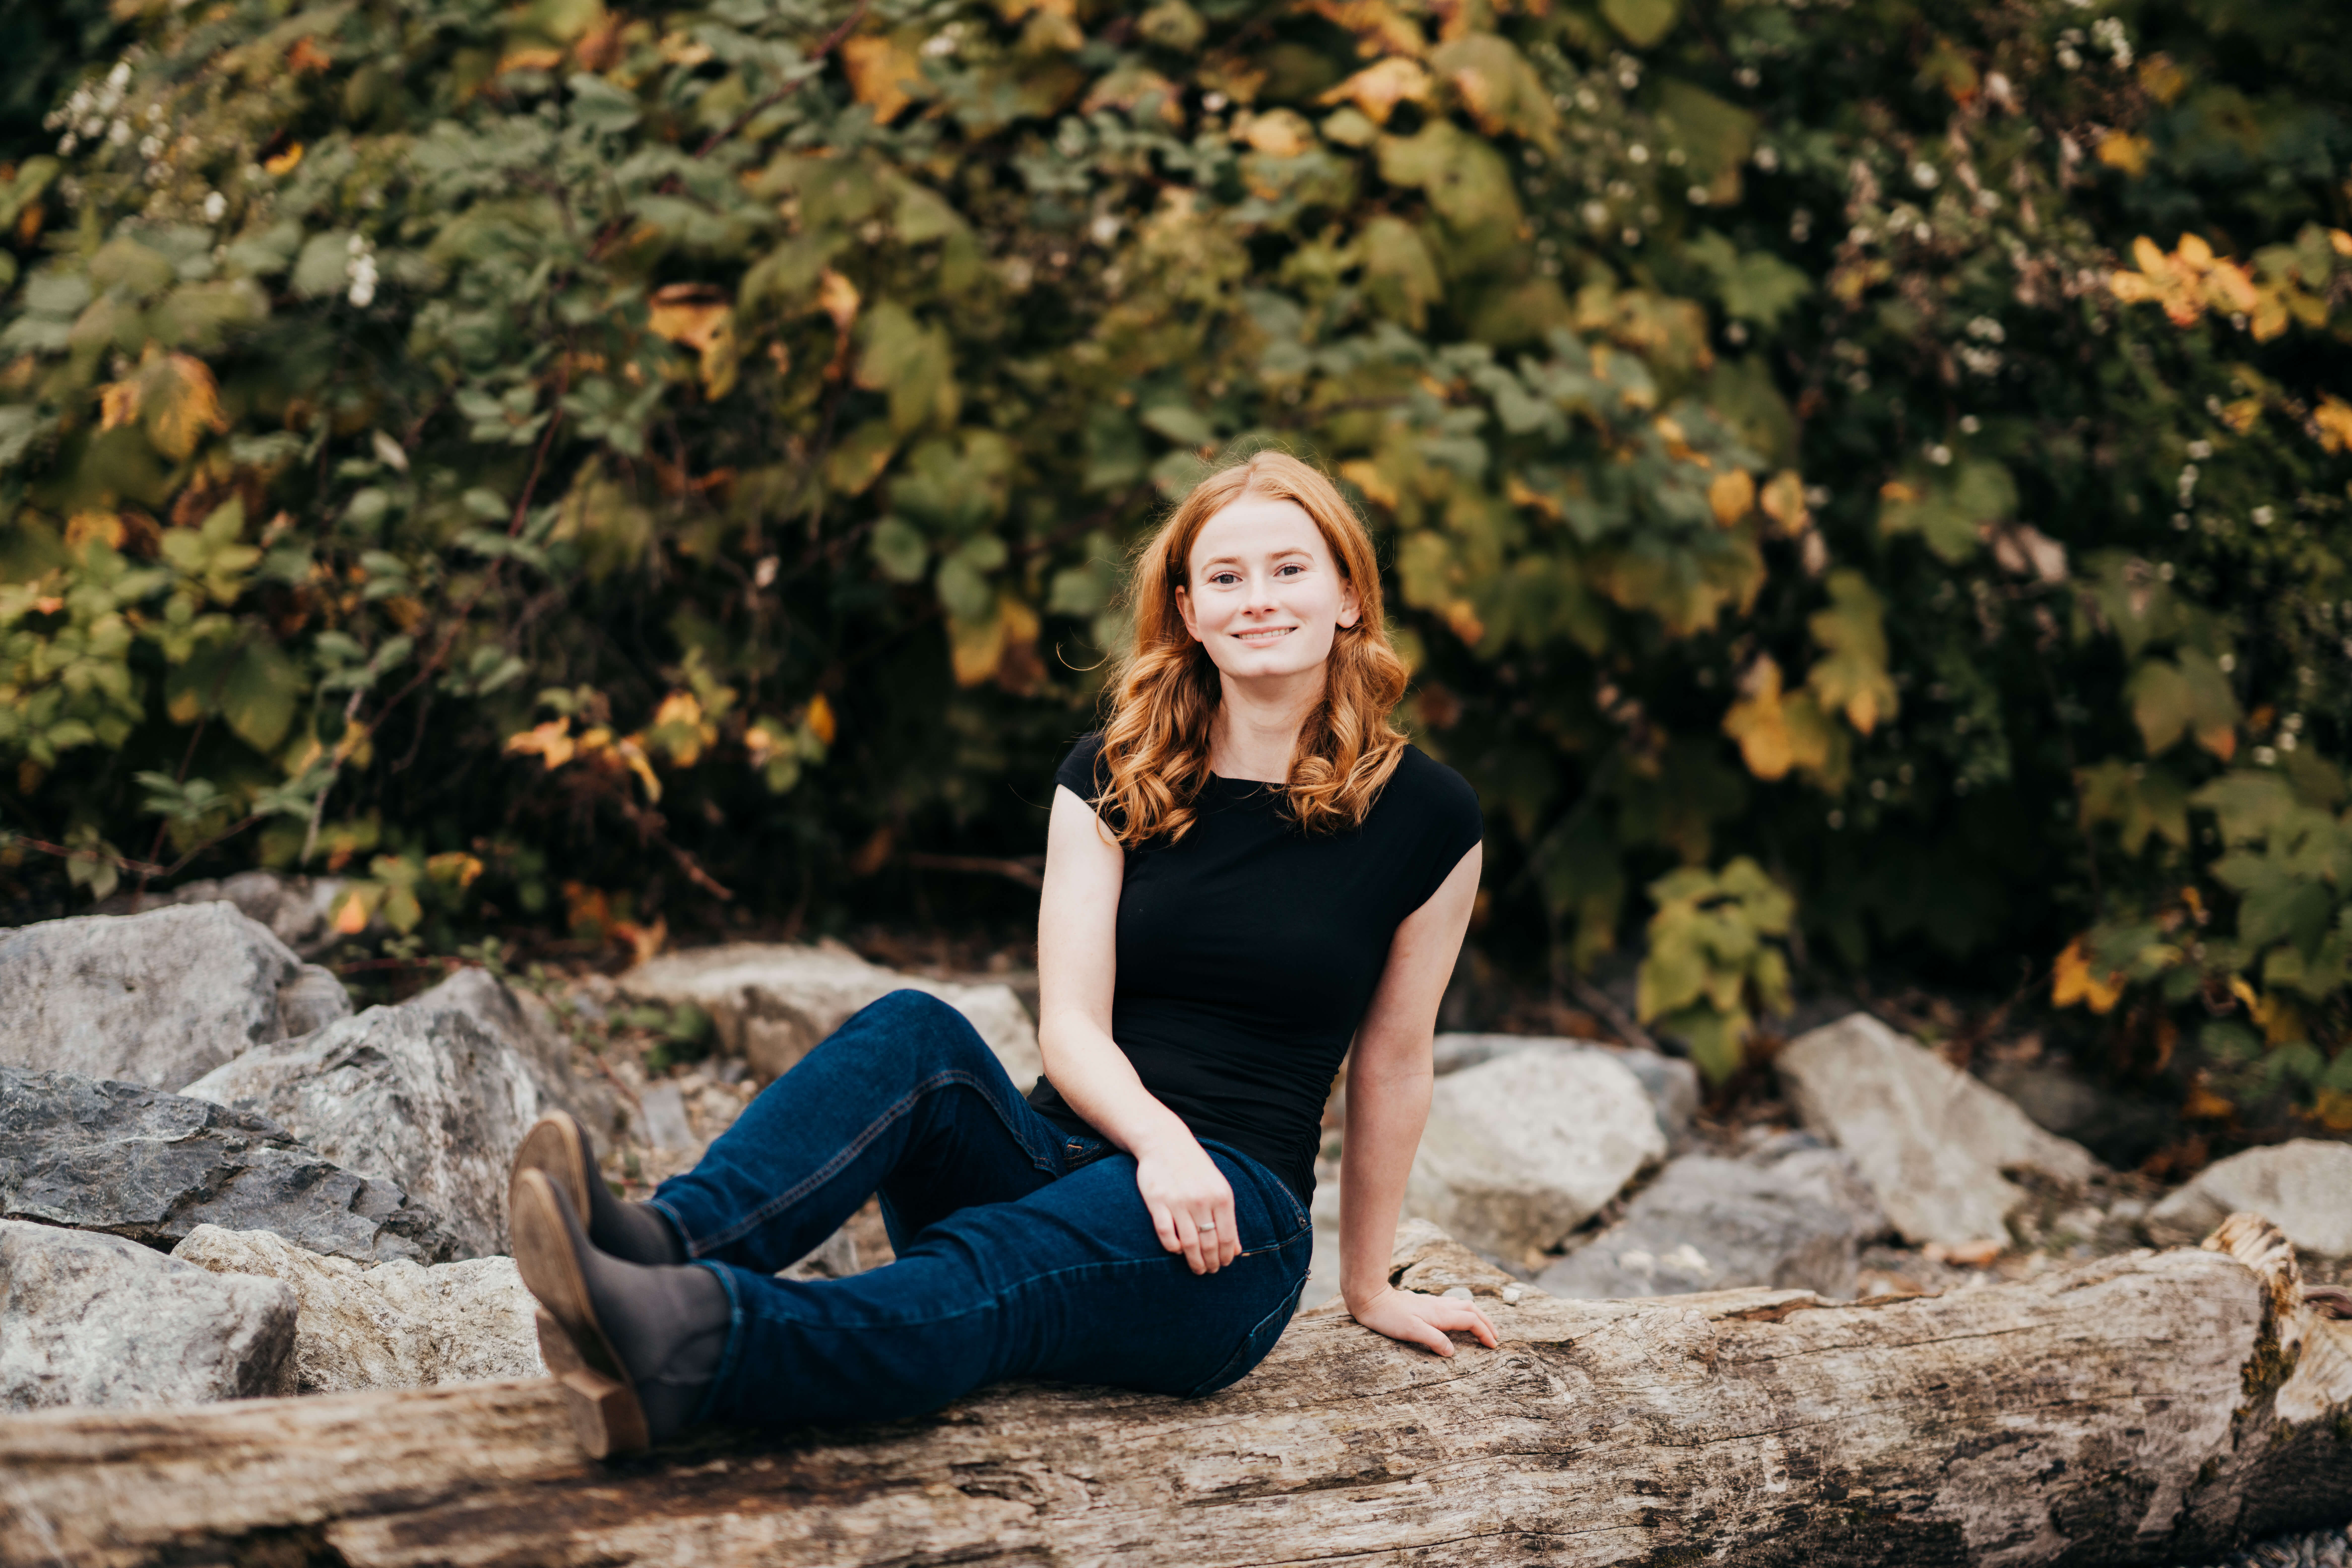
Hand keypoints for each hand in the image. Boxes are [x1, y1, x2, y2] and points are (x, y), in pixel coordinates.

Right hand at [1132, 1135, 1239, 1273]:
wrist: (1165, 1142)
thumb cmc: (1195, 1168)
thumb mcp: (1218, 1188)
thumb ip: (1228, 1218)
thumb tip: (1238, 1250)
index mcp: (1221, 1196)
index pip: (1227, 1237)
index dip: (1226, 1256)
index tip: (1224, 1265)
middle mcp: (1202, 1200)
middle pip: (1209, 1243)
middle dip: (1211, 1262)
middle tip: (1209, 1271)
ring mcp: (1178, 1202)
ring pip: (1189, 1243)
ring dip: (1194, 1261)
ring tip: (1197, 1268)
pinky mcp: (1157, 1202)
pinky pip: (1166, 1234)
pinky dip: (1173, 1247)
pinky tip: (1177, 1251)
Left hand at [1348, 1285, 1498, 1357]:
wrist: (1371, 1299)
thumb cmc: (1389, 1318)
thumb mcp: (1411, 1331)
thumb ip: (1434, 1340)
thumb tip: (1452, 1352)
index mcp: (1440, 1315)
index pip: (1471, 1321)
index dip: (1485, 1333)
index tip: (1493, 1345)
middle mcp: (1440, 1307)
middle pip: (1472, 1310)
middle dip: (1486, 1322)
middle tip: (1495, 1336)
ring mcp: (1432, 1304)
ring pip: (1463, 1305)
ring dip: (1477, 1315)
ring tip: (1483, 1327)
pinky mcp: (1424, 1304)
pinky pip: (1452, 1305)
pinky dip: (1463, 1311)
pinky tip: (1458, 1316)